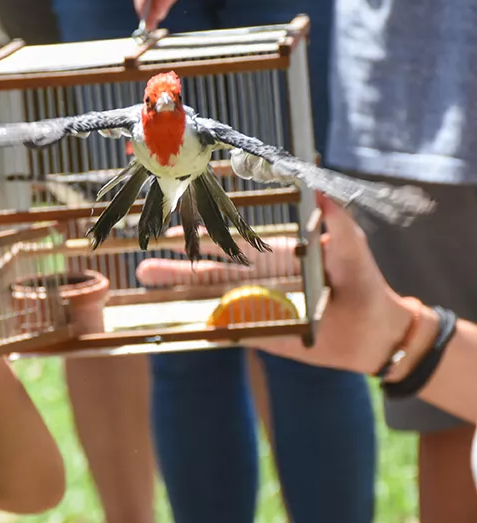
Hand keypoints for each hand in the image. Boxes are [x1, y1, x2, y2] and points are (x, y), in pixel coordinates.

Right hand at [136, 196, 408, 372]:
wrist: (377, 331)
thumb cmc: (363, 282)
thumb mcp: (350, 245)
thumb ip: (335, 221)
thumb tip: (319, 188)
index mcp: (270, 255)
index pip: (229, 242)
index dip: (202, 233)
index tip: (176, 224)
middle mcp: (256, 280)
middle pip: (207, 271)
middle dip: (175, 265)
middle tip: (144, 261)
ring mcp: (256, 307)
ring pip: (209, 298)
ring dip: (179, 290)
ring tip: (146, 279)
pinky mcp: (262, 333)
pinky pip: (227, 329)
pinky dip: (202, 325)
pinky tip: (176, 321)